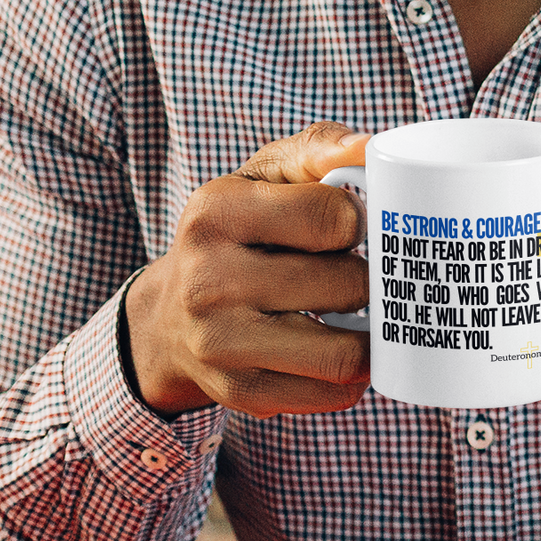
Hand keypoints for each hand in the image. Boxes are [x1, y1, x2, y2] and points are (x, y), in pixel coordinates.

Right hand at [124, 122, 371, 417]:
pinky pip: (332, 393)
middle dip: (370, 278)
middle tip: (364, 271)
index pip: (333, 217)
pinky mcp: (241, 392)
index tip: (349, 224)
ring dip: (370, 333)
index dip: (358, 220)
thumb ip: (317, 150)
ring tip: (364, 312)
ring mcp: (221, 345)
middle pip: (345, 285)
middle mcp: (208, 281)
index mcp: (216, 213)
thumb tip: (368, 147)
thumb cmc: (236, 233)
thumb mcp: (262, 177)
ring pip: (344, 352)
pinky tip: (342, 346)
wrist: (170, 315)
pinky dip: (354, 373)